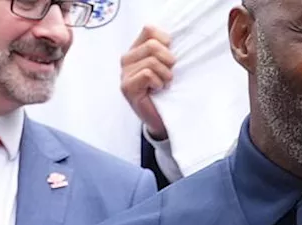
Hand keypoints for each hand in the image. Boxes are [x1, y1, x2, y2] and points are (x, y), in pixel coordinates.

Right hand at [120, 26, 174, 140]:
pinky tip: (157, 90)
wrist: (162, 118)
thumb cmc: (167, 91)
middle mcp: (128, 58)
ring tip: (164, 84)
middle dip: (168, 60)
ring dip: (165, 75)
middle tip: (169, 75)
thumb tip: (177, 37)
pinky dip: (158, 83)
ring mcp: (125, 73)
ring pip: (152, 61)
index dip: (165, 41)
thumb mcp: (169, 67)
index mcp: (137, 49)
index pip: (149, 30)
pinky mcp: (126, 86)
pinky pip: (147, 74)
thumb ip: (167, 50)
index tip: (171, 58)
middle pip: (152, 45)